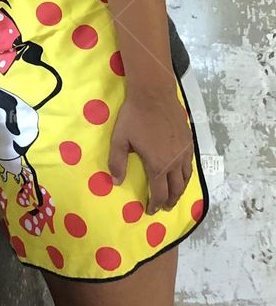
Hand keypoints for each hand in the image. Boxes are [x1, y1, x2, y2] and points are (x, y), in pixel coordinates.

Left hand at [108, 81, 193, 214]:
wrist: (154, 95)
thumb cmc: (134, 116)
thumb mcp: (120, 140)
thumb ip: (117, 162)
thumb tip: (116, 182)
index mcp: (158, 165)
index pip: (159, 193)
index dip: (155, 205)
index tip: (151, 210)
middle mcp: (175, 162)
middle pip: (176, 189)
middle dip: (169, 201)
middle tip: (164, 207)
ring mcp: (184, 152)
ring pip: (186, 178)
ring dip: (180, 191)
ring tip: (174, 196)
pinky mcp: (189, 142)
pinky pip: (190, 164)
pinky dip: (186, 175)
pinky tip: (181, 174)